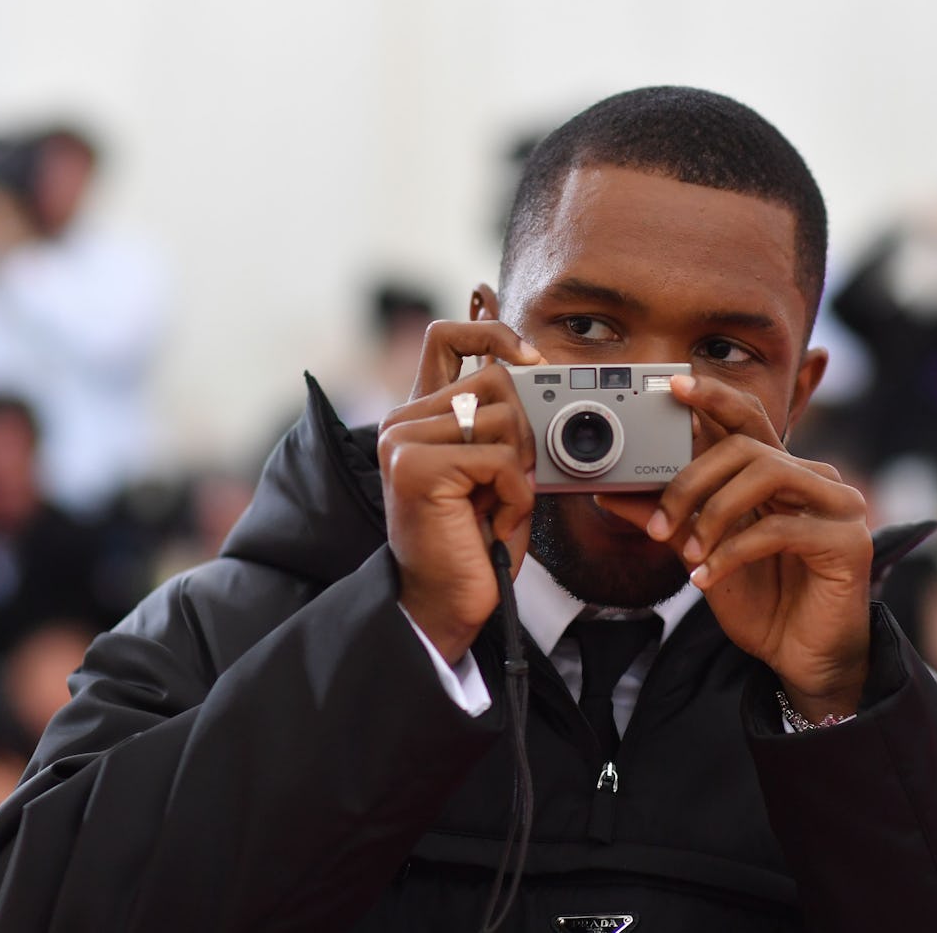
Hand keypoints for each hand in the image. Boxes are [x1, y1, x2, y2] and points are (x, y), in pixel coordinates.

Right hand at [377, 321, 544, 663]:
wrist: (446, 603)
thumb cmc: (476, 541)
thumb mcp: (495, 470)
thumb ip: (503, 421)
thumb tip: (533, 369)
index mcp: (421, 415)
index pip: (448, 336)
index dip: (494, 333)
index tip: (532, 359)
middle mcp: (403, 421)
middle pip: (495, 378)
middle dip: (525, 431)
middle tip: (512, 480)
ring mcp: (404, 440)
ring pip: (504, 419)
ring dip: (520, 472)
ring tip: (498, 507)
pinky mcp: (416, 466)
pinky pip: (500, 459)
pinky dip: (514, 496)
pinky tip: (493, 523)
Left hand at [596, 374, 872, 721]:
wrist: (804, 659)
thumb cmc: (761, 600)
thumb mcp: (700, 553)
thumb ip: (663, 519)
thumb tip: (607, 493)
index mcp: (780, 473)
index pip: (747, 420)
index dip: (713, 397)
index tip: (673, 386)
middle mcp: (812, 478)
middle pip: (746, 445)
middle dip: (691, 479)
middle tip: (660, 524)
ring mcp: (837, 505)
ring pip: (765, 473)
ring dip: (713, 513)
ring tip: (688, 552)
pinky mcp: (847, 541)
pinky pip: (779, 529)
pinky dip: (732, 552)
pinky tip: (706, 577)